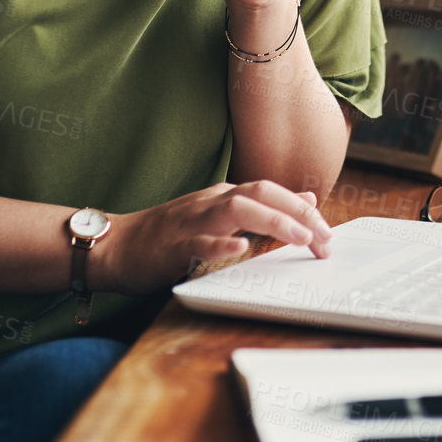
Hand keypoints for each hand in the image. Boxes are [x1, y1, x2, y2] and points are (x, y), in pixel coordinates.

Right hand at [95, 181, 333, 295]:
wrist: (115, 246)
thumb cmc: (168, 236)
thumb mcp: (219, 217)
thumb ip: (260, 210)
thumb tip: (304, 199)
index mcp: (223, 197)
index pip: (272, 192)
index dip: (303, 209)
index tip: (327, 233)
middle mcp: (211, 203)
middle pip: (261, 193)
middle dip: (297, 212)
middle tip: (324, 236)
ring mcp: (191, 221)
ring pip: (236, 210)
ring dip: (272, 221)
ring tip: (299, 237)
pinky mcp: (172, 245)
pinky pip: (198, 241)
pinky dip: (220, 244)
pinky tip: (239, 249)